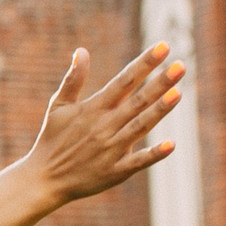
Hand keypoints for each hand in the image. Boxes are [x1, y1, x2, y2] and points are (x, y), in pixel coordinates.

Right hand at [21, 39, 180, 209]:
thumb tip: (81, 50)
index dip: (144, 64)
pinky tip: (171, 144)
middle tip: (181, 66)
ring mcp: (111, 149)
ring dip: (159, 110)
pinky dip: (154, 154)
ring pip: (140, 126)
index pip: (124, 81)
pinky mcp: (115, 172)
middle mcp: (104, 126)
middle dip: (160, 83)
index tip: (163, 47)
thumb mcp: (58, 105)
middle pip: (137, 101)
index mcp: (93, 108)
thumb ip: (73, 79)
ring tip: (178, 93)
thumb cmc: (52, 139)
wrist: (45, 179)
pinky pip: (138, 162)